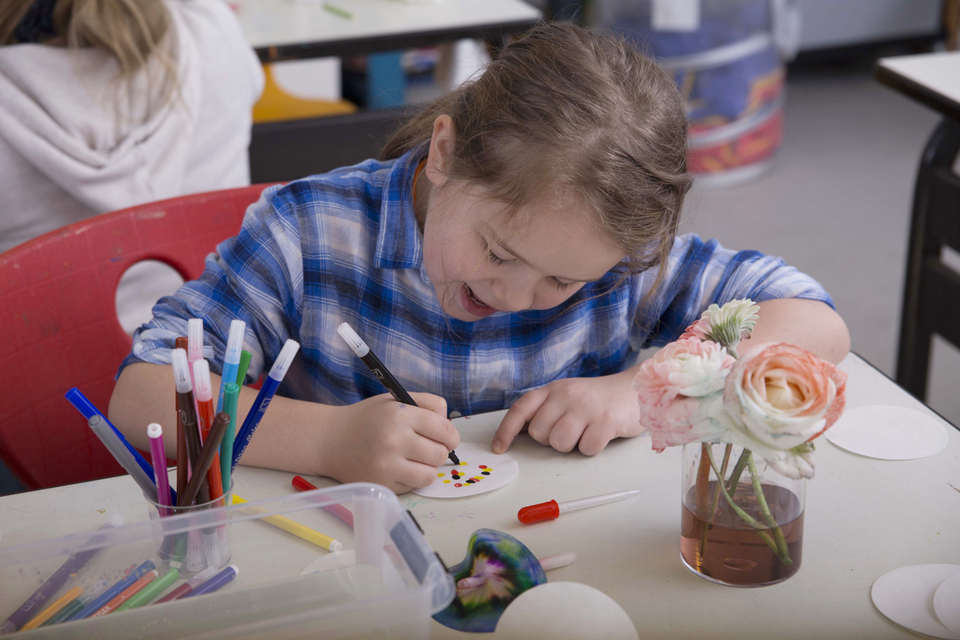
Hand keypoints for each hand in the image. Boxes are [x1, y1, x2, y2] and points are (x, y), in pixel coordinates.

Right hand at [319, 392, 459, 493]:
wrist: (330, 440)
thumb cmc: (367, 419)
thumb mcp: (395, 400)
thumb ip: (427, 403)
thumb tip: (448, 421)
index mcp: (400, 415)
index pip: (444, 431)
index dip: (451, 436)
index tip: (447, 438)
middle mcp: (394, 441)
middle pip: (440, 454)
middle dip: (439, 451)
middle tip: (427, 447)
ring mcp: (387, 466)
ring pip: (430, 474)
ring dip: (427, 467)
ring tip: (415, 459)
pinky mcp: (382, 485)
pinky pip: (413, 486)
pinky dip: (411, 478)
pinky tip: (399, 467)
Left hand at [492, 369, 642, 455]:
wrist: (634, 389)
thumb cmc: (596, 399)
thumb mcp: (567, 397)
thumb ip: (545, 410)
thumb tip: (517, 433)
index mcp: (554, 389)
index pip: (522, 409)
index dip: (506, 430)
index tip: (499, 447)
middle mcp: (567, 394)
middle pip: (540, 433)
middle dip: (551, 440)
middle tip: (570, 430)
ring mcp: (586, 407)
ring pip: (560, 443)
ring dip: (571, 446)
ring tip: (585, 432)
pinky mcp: (606, 421)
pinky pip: (586, 449)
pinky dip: (592, 448)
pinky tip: (601, 434)